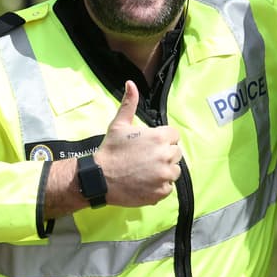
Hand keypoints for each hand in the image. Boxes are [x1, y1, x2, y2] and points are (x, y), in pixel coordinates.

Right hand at [94, 81, 181, 206]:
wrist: (100, 178)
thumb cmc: (110, 150)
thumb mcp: (119, 125)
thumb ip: (129, 104)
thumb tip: (131, 84)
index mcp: (159, 137)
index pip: (174, 136)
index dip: (164, 139)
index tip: (151, 144)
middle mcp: (165, 156)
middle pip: (176, 153)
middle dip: (165, 154)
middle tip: (146, 158)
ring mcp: (164, 175)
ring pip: (174, 171)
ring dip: (164, 171)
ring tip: (146, 171)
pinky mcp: (161, 192)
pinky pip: (168, 187)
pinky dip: (159, 186)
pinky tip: (145, 183)